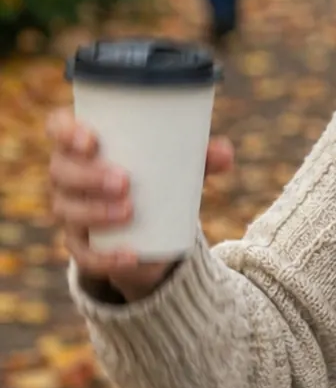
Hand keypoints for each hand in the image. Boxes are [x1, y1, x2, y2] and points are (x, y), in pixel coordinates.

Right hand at [46, 110, 234, 303]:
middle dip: (88, 176)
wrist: (152, 231)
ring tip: (129, 211)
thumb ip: (201, 157)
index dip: (66, 131)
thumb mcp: (180, 167)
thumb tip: (224, 153)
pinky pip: (85, 256)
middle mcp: (68, 177)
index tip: (91, 139)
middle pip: (61, 172)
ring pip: (68, 211)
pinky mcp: (83, 247)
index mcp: (83, 146)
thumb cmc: (157, 180)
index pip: (59, 129)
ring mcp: (71, 213)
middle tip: (124, 181)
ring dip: (94, 211)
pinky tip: (131, 255)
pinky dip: (107, 258)